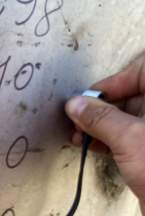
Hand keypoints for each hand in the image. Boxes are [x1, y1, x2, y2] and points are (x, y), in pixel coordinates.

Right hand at [65, 53, 144, 215]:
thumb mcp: (128, 138)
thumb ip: (100, 118)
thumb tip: (77, 104)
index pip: (141, 71)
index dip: (113, 82)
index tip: (89, 97)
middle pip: (131, 94)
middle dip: (102, 106)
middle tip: (79, 118)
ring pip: (127, 117)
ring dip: (100, 124)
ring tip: (78, 134)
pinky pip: (127, 136)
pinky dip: (108, 138)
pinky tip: (89, 144)